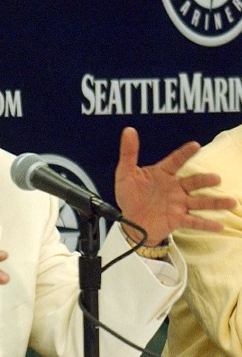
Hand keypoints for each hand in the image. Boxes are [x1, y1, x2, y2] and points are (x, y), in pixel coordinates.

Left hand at [114, 127, 236, 245]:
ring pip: (199, 202)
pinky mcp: (177, 219)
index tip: (195, 145)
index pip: (175, 161)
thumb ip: (129, 153)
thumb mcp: (125, 173)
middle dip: (205, 181)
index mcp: (163, 174)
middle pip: (193, 182)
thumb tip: (129, 130)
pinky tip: (219, 226)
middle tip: (215, 179)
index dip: (185, 153)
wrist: (131, 221)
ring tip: (231, 202)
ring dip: (215, 202)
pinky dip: (206, 225)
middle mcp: (175, 188)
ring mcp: (178, 204)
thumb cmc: (129, 195)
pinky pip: (194, 222)